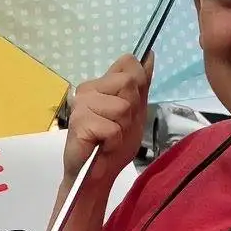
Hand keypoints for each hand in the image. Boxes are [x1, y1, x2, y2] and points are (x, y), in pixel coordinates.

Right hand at [62, 54, 150, 181]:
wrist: (95, 176)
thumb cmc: (113, 145)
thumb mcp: (135, 111)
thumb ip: (142, 84)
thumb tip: (150, 54)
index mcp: (100, 84)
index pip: (129, 64)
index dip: (136, 88)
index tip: (128, 109)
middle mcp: (87, 89)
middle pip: (128, 83)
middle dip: (131, 110)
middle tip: (118, 127)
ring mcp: (81, 106)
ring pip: (122, 106)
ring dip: (122, 128)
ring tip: (109, 138)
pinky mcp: (80, 124)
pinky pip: (112, 128)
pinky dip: (113, 141)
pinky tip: (102, 146)